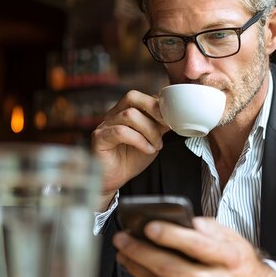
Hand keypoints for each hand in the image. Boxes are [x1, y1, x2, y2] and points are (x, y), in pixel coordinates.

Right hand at [91, 90, 169, 208]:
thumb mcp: (152, 140)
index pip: (143, 97)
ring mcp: (105, 124)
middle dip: (153, 108)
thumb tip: (176, 115)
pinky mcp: (99, 137)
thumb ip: (160, 126)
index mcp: (126, 111)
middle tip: (166, 124)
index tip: (174, 117)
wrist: (116, 179)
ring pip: (129, 115)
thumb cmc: (131, 159)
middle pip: (132, 97)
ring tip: (156, 145)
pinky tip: (147, 150)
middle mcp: (114, 114)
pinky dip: (139, 140)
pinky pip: (120, 132)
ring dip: (149, 130)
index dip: (160, 104)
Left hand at [113, 217, 275, 276]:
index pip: (196, 245)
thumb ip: (208, 228)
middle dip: (141, 253)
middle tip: (123, 240)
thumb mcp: (234, 239)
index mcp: (228, 257)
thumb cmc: (242, 264)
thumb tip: (182, 220)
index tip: (149, 226)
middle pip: (172, 268)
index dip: (170, 235)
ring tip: (124, 254)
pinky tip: (138, 271)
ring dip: (138, 269)